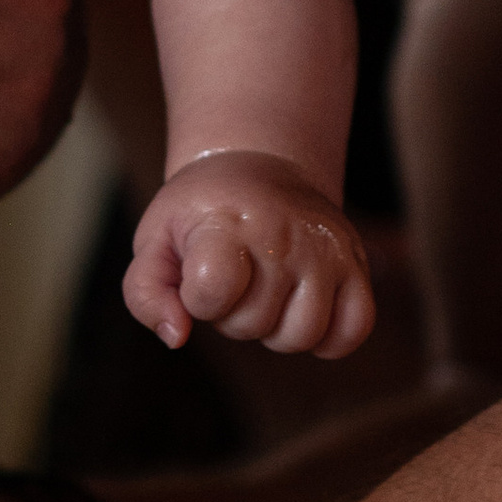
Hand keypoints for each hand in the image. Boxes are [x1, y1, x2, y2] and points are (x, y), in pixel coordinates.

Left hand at [126, 153, 374, 357]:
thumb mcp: (155, 240)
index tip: (197, 277)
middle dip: (233, 317)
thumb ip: (146, 293)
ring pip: (302, 335)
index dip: (197, 301)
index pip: (212, 291)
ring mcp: (325, 249)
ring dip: (275, 330)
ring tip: (266, 294)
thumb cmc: (201, 212)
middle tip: (234, 280)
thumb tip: (177, 337)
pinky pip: (354, 329)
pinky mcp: (356, 263)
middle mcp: (283, 234)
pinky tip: (303, 310)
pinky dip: (329, 337)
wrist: (260, 164)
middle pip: (254, 324)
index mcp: (226, 223)